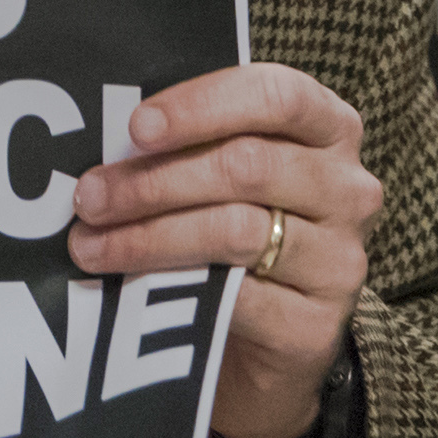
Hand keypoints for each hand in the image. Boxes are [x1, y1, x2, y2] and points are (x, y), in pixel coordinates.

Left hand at [66, 63, 380, 437]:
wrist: (272, 341)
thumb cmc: (239, 228)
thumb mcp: (228, 175)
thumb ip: (192, 144)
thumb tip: (108, 138)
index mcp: (330, 129)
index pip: (278, 96)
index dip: (203, 106)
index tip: (137, 127)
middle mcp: (348, 189)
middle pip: (246, 166)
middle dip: (154, 181)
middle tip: (89, 197)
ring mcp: (339, 260)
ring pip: (236, 231)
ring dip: (149, 236)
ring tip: (89, 244)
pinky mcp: (316, 326)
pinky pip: (237, 299)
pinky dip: (174, 288)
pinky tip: (127, 286)